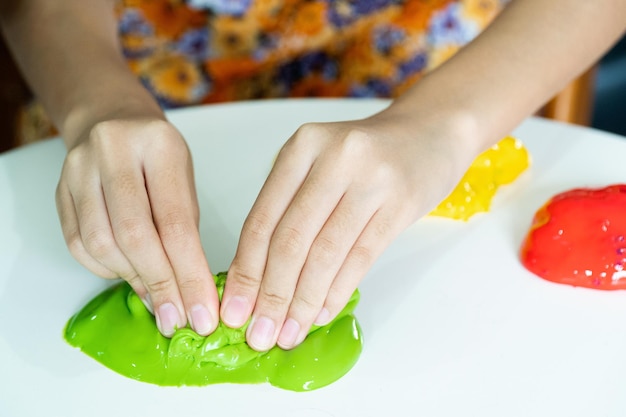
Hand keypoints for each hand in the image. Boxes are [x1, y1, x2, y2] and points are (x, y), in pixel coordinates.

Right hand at [56, 116, 219, 336]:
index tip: (202, 312)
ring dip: (133, 280)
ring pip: (101, 243)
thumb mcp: (184, 182)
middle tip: (178, 318)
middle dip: (161, 284)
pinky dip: (106, 269)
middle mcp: (113, 151)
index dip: (189, 274)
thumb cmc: (157, 157)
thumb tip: (187, 294)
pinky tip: (129, 275)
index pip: (176, 223)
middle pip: (134, 235)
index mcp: (159, 145)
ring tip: (158, 298)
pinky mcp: (60, 189)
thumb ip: (184, 232)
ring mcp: (79, 168)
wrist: (111, 121)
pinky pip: (78, 244)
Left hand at [220, 106, 476, 350]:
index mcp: (301, 147)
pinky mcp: (401, 202)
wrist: (430, 132)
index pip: (263, 219)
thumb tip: (257, 278)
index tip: (233, 310)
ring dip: (303, 302)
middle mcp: (334, 158)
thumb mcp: (319, 164)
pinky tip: (322, 313)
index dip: (246, 271)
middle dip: (271, 295)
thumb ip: (289, 208)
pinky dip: (338, 292)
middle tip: (260, 335)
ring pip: (325, 254)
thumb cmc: (366, 156)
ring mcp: (371, 179)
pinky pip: (361, 258)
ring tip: (289, 333)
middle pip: (291, 240)